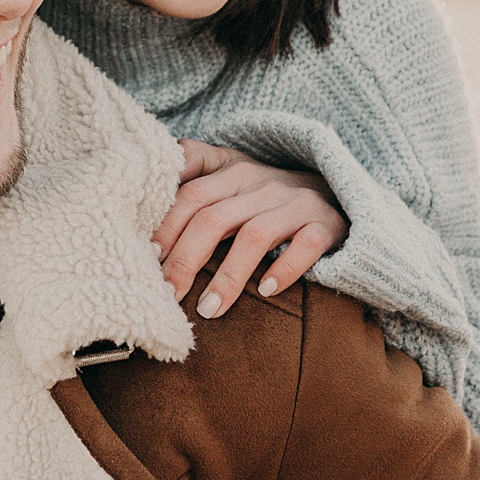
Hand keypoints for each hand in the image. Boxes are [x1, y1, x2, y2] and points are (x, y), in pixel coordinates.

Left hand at [153, 143, 347, 319]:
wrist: (337, 194)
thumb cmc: (268, 195)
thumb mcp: (231, 175)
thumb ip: (191, 174)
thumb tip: (142, 202)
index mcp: (233, 170)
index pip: (190, 193)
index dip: (165, 225)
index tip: (147, 257)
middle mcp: (262, 182)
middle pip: (213, 218)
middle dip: (185, 260)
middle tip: (168, 295)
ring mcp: (296, 202)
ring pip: (254, 235)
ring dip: (228, 276)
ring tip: (207, 310)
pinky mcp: (326, 224)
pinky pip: (305, 245)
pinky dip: (284, 268)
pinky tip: (265, 292)